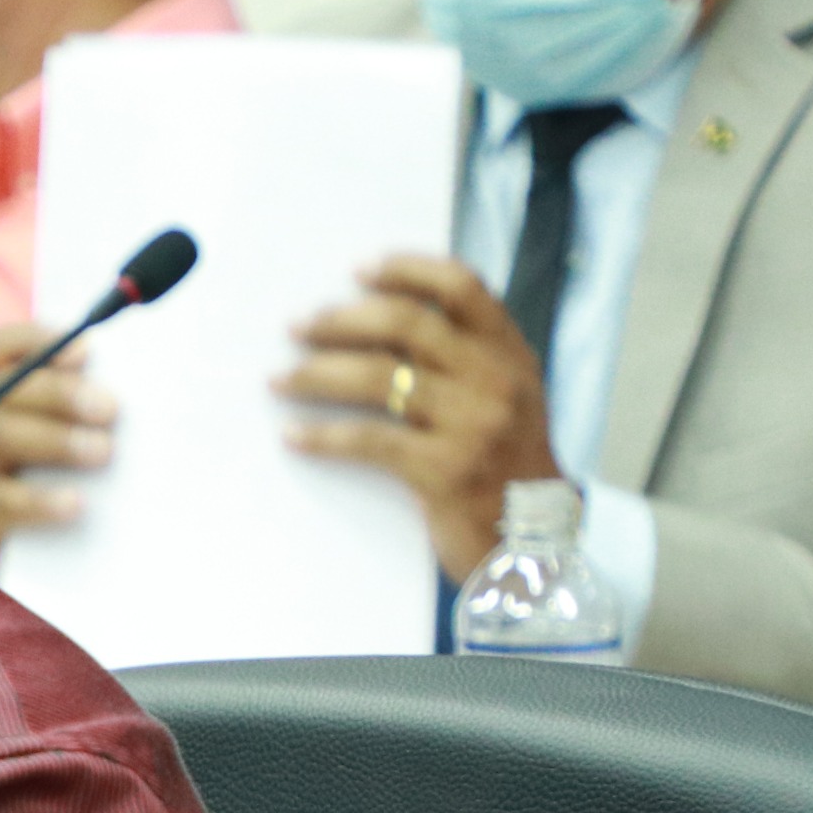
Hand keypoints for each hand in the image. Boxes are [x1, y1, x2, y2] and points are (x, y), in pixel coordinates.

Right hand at [0, 320, 112, 575]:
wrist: (72, 581)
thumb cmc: (97, 505)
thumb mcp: (104, 451)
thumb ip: (108, 416)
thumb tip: (152, 380)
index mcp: (16, 401)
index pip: (5, 350)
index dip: (36, 340)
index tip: (86, 351)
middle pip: (2, 390)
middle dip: (58, 392)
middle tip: (111, 410)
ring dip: (51, 438)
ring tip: (103, 453)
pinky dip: (36, 500)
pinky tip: (76, 505)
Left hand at [277, 255, 563, 578]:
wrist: (533, 543)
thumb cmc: (505, 467)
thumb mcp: (506, 398)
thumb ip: (464, 359)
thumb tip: (377, 323)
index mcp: (511, 354)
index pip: (463, 287)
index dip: (407, 270)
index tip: (358, 269)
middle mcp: (495, 381)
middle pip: (407, 324)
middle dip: (342, 320)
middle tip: (298, 326)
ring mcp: (472, 425)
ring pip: (378, 378)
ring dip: (317, 374)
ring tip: (279, 379)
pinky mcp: (444, 472)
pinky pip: (368, 440)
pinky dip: (322, 436)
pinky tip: (293, 435)